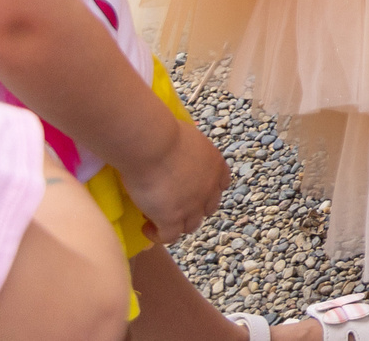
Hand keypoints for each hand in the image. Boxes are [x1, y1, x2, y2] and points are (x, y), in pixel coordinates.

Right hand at [120, 118, 229, 244]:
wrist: (152, 144)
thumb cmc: (163, 133)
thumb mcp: (187, 138)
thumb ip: (188, 150)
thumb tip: (175, 148)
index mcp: (215, 164)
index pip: (221, 184)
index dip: (208, 190)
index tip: (191, 190)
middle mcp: (209, 187)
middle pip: (208, 208)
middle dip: (193, 209)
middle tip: (171, 204)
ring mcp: (193, 205)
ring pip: (191, 225)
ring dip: (176, 224)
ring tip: (156, 218)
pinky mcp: (172, 218)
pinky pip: (169, 237)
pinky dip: (158, 235)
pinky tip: (146, 228)